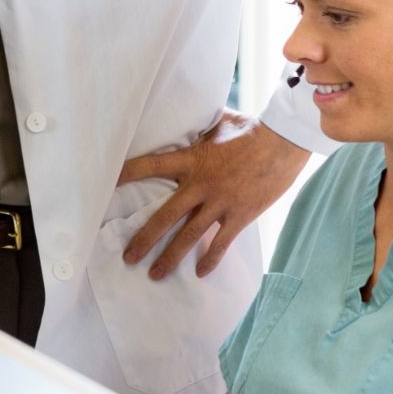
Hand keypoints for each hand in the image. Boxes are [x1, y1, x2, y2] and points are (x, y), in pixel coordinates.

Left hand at [116, 111, 309, 280]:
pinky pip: (221, 242)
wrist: (285, 141)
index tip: (107, 184)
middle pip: (165, 216)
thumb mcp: (219, 124)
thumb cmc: (252, 129)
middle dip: (144, 239)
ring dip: (171, 257)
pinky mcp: (241, 214)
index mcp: (192, 160)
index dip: (128, 173)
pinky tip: (200, 273)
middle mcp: (201, 184)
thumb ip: (200, 131)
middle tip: (128, 257)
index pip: (151, 166)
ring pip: (189, 236)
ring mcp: (221, 202)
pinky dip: (211, 259)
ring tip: (155, 275)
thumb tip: (187, 118)